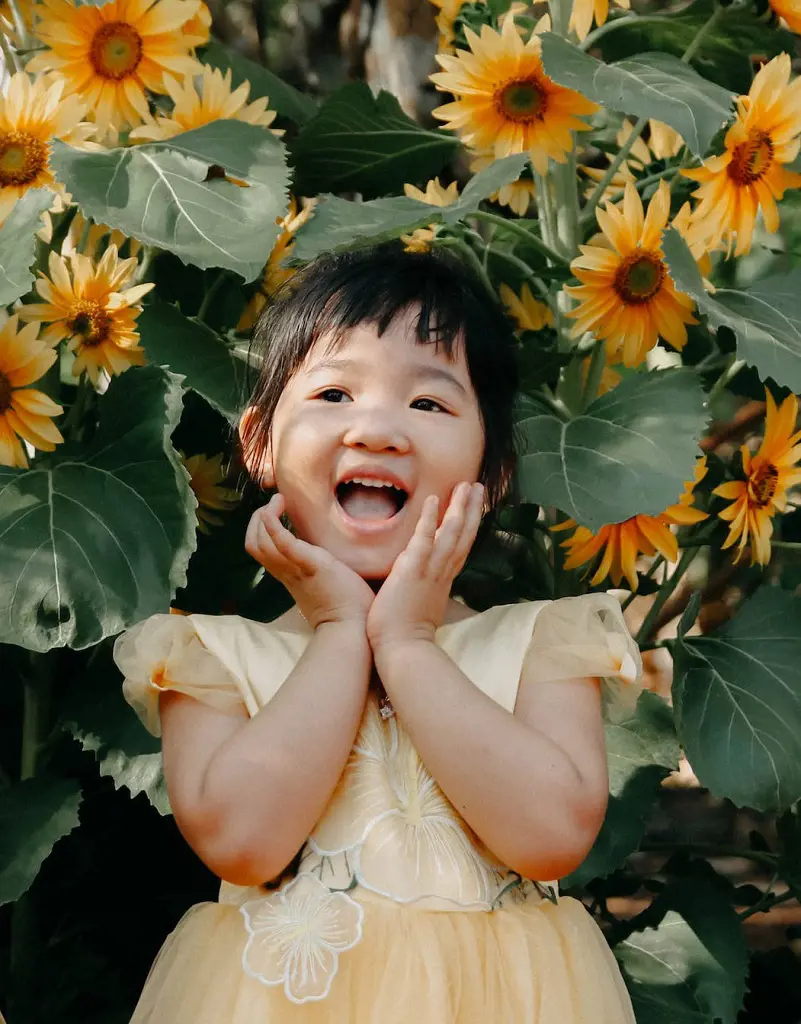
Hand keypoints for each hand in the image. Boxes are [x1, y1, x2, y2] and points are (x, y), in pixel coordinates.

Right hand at [245, 493, 374, 629]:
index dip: (261, 529)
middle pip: (253, 544)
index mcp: (290, 576)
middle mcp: (286, 572)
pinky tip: (277, 505)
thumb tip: (329, 558)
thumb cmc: (349, 610)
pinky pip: (282, 544)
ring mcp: (296, 569)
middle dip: (257, 519)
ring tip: (279, 501)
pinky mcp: (311, 566)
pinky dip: (273, 524)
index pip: (261, 551)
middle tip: (274, 504)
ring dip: (264, 515)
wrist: (355, 630)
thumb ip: (319, 571)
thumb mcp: (326, 585)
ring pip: (260, 542)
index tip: (275, 512)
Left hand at [366, 482, 483, 650]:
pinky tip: (433, 500)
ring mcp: (429, 571)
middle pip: (463, 536)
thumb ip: (423, 591)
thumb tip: (419, 584)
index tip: (474, 508)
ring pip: (451, 535)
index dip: (468, 527)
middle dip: (471, 510)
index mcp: (442, 581)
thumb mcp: (421, 608)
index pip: (459, 549)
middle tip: (478, 486)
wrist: (401, 650)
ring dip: (460, 509)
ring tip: (467, 485)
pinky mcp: (413, 571)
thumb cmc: (405, 635)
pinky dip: (429, 520)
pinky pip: (424, 540)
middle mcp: (441, 573)